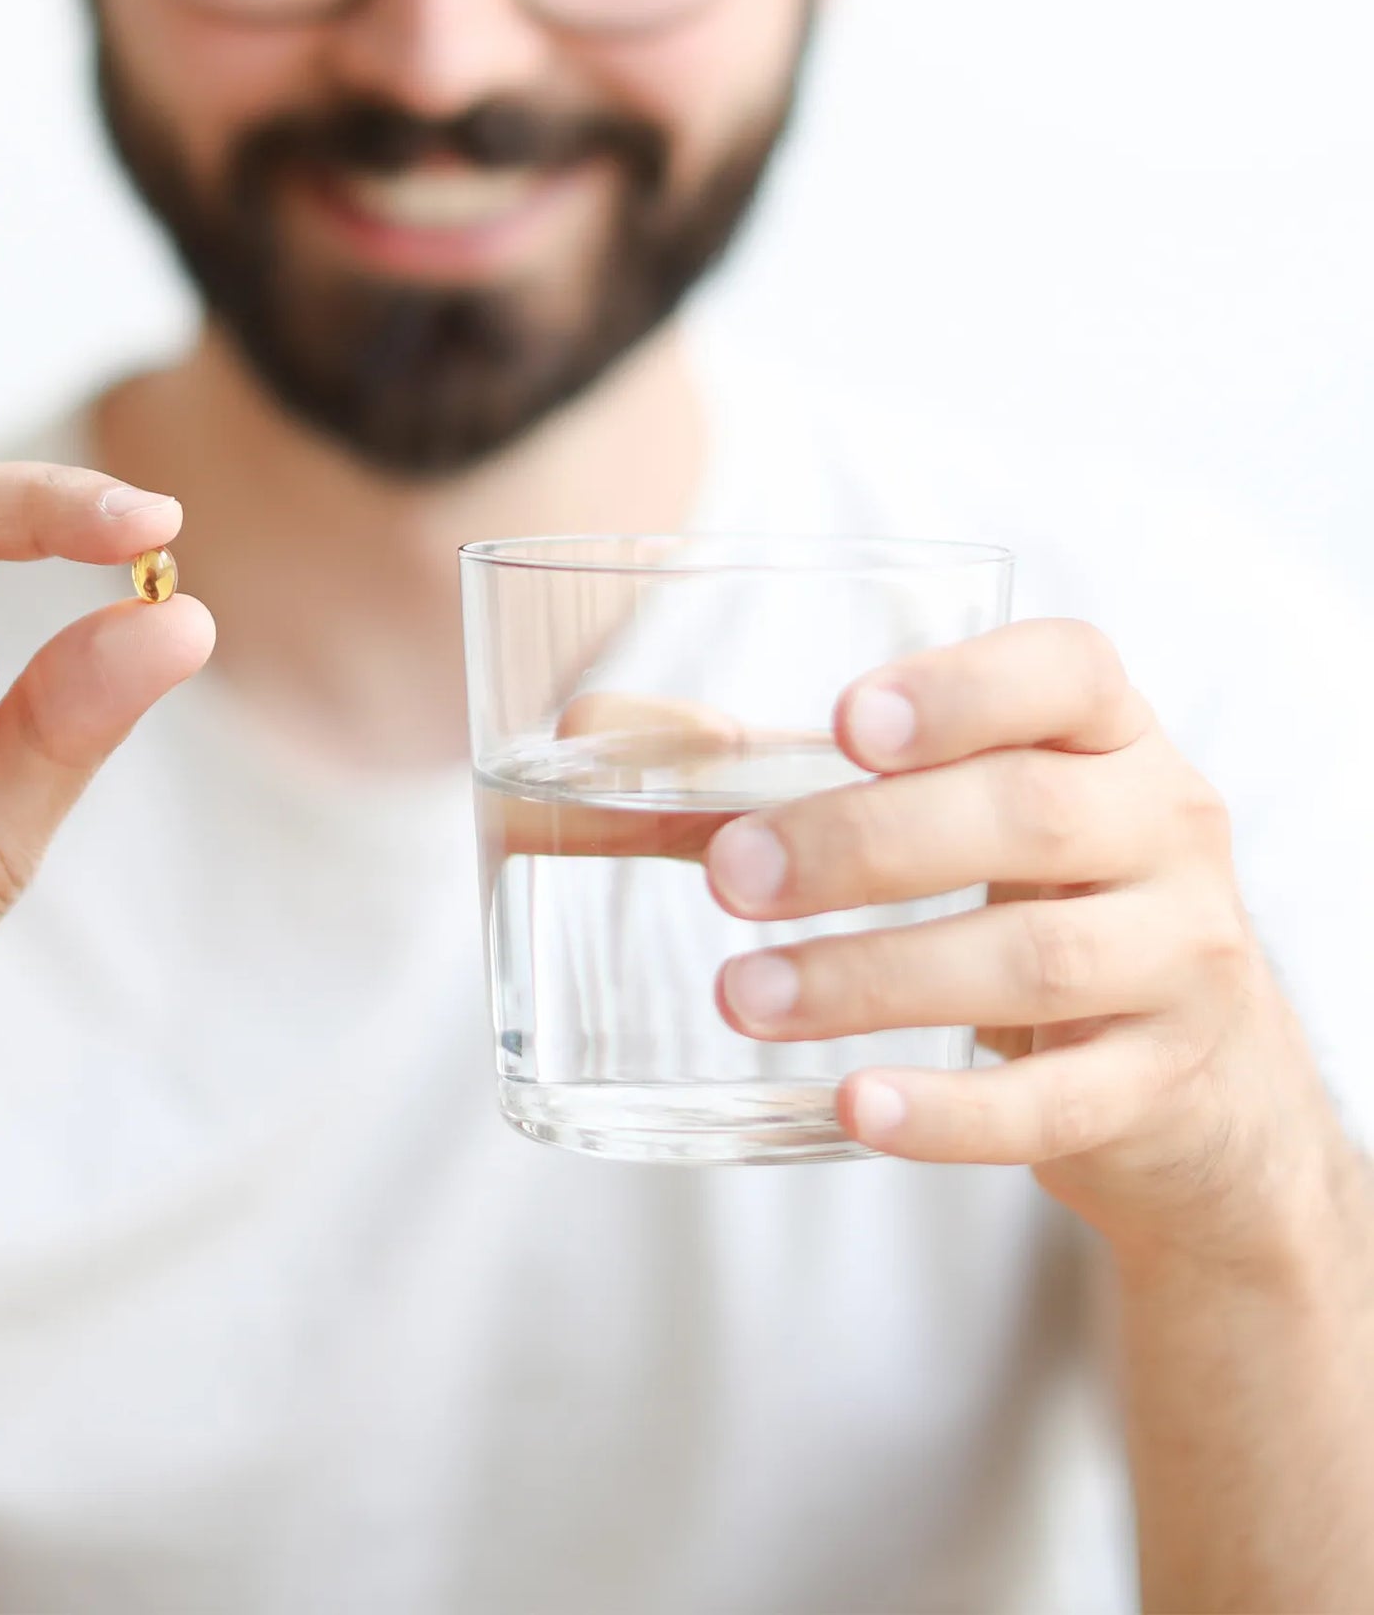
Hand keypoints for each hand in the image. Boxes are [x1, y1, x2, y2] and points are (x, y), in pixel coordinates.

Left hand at [707, 619, 1332, 1257]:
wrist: (1197, 1071)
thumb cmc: (1019, 887)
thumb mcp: (934, 809)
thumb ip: (763, 771)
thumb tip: (587, 729)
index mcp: (1101, 732)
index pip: (1068, 672)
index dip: (964, 689)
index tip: (848, 723)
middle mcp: (1163, 826)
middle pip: (1027, 815)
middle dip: (866, 844)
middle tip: (731, 879)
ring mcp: (1179, 960)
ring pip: (1034, 957)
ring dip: (875, 978)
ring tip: (746, 996)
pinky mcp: (1160, 1086)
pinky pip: (1059, 1102)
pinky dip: (951, 1111)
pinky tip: (855, 1108)